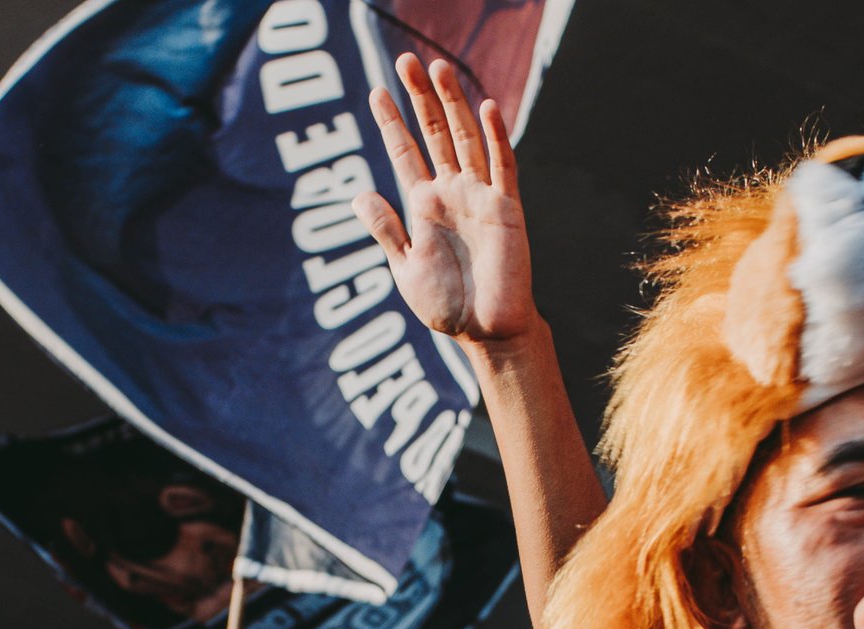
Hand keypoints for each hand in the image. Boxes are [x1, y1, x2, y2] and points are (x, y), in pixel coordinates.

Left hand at [354, 55, 535, 346]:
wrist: (486, 331)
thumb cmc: (447, 305)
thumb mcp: (404, 267)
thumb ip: (386, 229)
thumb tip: (357, 194)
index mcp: (424, 205)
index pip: (405, 152)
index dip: (391, 123)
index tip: (376, 92)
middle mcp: (452, 192)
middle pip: (435, 133)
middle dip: (420, 99)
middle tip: (405, 61)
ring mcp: (480, 196)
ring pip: (466, 138)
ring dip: (453, 104)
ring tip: (438, 68)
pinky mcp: (506, 208)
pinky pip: (502, 166)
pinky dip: (495, 137)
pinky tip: (486, 107)